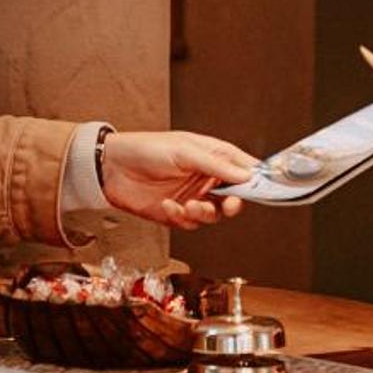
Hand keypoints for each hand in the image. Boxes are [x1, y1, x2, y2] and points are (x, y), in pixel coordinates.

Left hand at [99, 131, 259, 229]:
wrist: (111, 168)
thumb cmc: (146, 149)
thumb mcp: (185, 152)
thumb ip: (217, 165)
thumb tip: (247, 175)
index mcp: (213, 156)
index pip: (244, 169)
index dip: (255, 180)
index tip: (261, 190)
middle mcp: (206, 178)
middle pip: (233, 197)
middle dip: (232, 204)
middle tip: (228, 204)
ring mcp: (192, 196)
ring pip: (213, 215)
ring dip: (204, 212)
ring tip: (189, 204)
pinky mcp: (177, 213)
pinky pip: (191, 223)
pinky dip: (181, 217)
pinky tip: (167, 205)